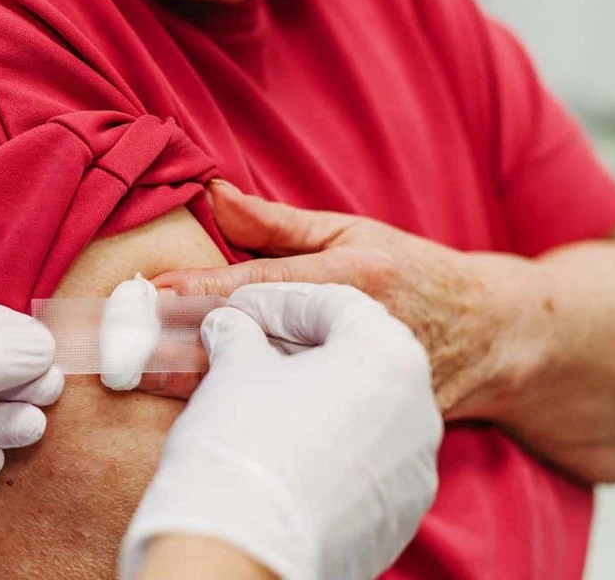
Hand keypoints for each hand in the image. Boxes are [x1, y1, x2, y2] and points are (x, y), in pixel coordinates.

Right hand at [121, 283, 442, 579]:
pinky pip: (365, 462)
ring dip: (318, 398)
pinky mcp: (399, 515)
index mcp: (387, 353)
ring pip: (365, 411)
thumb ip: (239, 334)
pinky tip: (283, 452)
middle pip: (358, 355)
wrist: (242, 555)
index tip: (239, 310)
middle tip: (250, 349)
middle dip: (303, 349)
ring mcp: (414, 467)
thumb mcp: (234, 367)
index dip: (279, 302)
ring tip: (262, 402)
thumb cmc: (242, 445)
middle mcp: (418, 406)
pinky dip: (330, 447)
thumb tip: (230, 326)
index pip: (335, 304)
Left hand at [154, 182, 524, 418]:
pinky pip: (293, 418)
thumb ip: (276, 223)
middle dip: (184, 348)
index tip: (147, 297)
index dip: (198, 295)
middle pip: (255, 345)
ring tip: (142, 378)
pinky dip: (246, 414)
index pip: (260, 287)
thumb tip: (211, 194)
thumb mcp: (350, 232)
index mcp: (355, 279)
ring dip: (202, 386)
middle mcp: (357, 333)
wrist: (488, 337)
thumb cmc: (411, 272)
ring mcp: (362, 383)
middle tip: (126, 350)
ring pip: (268, 389)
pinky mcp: (365, 421)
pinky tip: (201, 412)